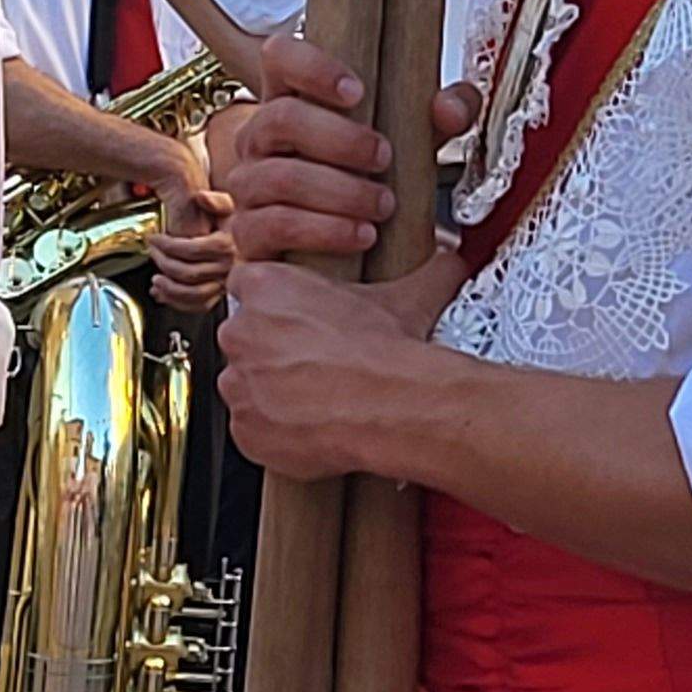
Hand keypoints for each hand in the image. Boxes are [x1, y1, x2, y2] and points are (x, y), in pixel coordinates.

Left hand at [146, 172, 236, 312]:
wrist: (247, 239)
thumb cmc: (232, 221)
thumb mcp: (227, 205)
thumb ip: (215, 200)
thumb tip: (201, 197)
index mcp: (226, 246)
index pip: (191, 250)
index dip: (168, 245)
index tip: (154, 239)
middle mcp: (227, 267)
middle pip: (189, 273)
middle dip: (164, 263)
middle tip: (152, 252)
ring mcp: (223, 283)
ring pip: (194, 295)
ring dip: (170, 289)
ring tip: (156, 279)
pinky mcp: (219, 295)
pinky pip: (199, 306)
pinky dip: (178, 303)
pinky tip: (164, 294)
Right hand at [219, 36, 476, 265]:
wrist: (352, 252)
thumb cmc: (371, 177)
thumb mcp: (413, 140)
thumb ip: (443, 115)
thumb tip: (451, 108)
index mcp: (292, 99)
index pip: (279, 57)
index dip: (312, 67)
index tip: (357, 91)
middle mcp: (261, 137)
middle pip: (280, 118)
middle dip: (340, 138)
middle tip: (384, 157)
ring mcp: (248, 184)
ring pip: (279, 176)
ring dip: (341, 191)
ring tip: (383, 205)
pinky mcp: (249, 233)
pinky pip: (274, 225)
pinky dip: (325, 230)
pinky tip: (360, 234)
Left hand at [221, 251, 463, 477]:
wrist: (391, 406)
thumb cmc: (388, 350)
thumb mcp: (407, 296)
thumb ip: (425, 270)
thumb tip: (452, 259)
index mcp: (266, 286)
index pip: (248, 284)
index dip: (276, 304)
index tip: (297, 319)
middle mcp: (240, 331)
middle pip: (245, 338)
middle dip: (272, 352)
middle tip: (315, 364)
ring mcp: (238, 383)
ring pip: (247, 385)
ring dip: (272, 392)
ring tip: (316, 398)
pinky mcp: (244, 429)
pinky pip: (252, 429)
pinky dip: (274, 432)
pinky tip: (311, 426)